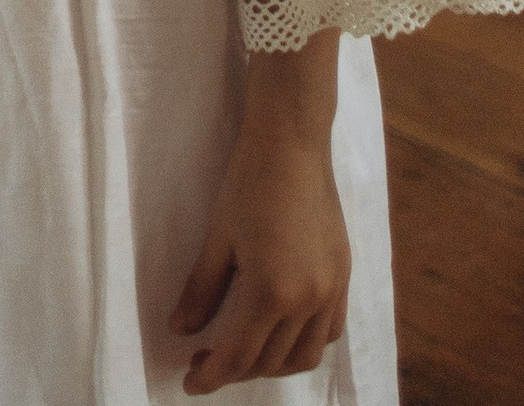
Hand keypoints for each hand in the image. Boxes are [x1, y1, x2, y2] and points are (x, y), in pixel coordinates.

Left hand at [170, 41, 348, 389]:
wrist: (292, 141)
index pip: (238, 356)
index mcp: (271, 292)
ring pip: (304, 355)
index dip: (211, 376)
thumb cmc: (248, 182)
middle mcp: (307, 299)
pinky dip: (304, 343)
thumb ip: (200, 291)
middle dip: (235, 371)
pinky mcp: (342, 275)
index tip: (190, 382)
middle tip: (205, 360)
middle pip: (270, 361)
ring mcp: (331, 289)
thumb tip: (180, 330)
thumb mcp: (217, 238)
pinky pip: (329, 331)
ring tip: (241, 352)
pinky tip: (280, 332)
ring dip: (271, 364)